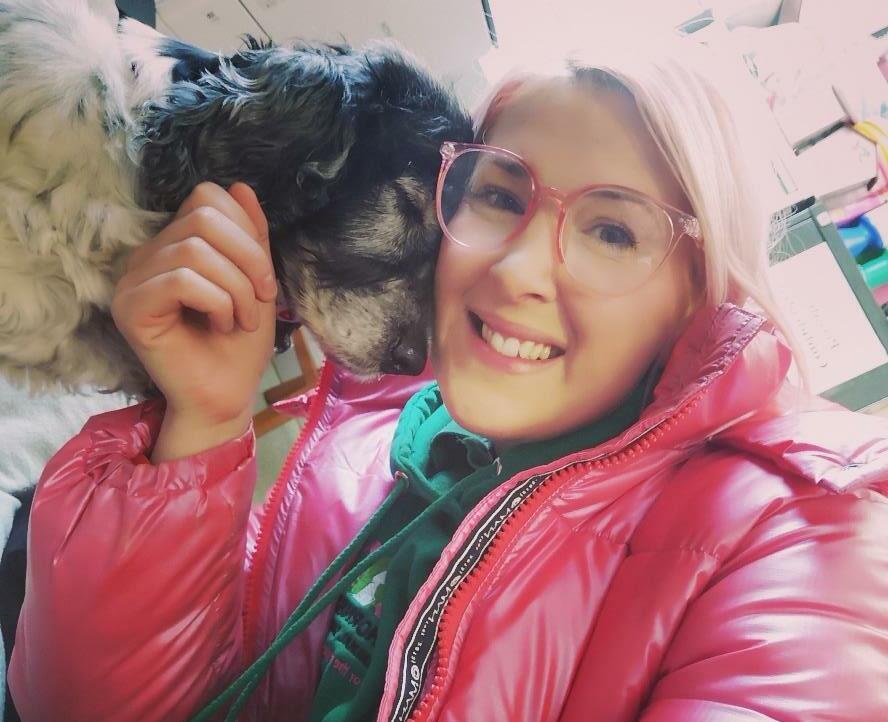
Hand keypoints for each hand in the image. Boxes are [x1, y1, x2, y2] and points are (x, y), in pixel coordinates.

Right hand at [111, 182, 276, 450]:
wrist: (226, 396)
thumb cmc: (239, 345)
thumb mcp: (256, 281)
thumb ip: (250, 235)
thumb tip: (240, 185)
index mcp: (175, 244)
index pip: (207, 197)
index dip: (247, 231)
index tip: (264, 282)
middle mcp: (147, 256)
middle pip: (203, 217)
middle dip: (248, 259)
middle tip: (260, 300)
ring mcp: (133, 280)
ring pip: (194, 250)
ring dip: (236, 288)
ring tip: (240, 320)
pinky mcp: (130, 307)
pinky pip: (181, 280)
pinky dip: (216, 302)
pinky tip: (221, 325)